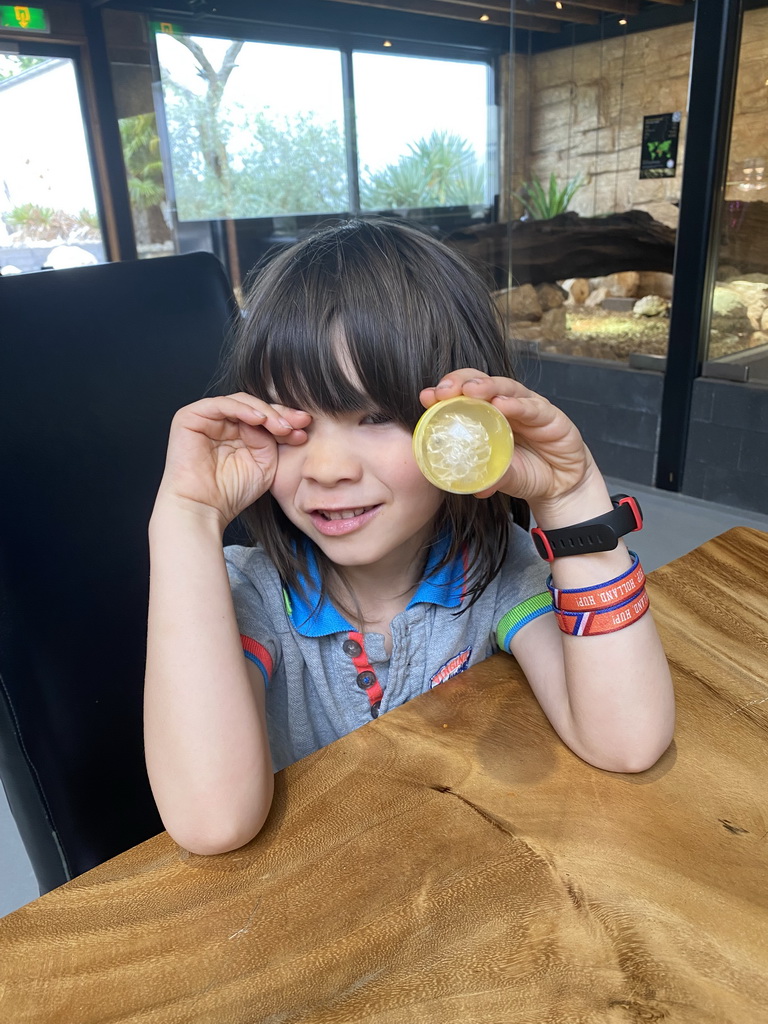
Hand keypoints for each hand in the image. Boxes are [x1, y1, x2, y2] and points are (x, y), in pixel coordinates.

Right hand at [155, 394, 310, 527]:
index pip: (265, 418)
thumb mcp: (264, 464)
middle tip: (300, 422)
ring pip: (242, 402)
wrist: (203, 509)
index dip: (286, 420)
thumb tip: (286, 423)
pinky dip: (244, 409)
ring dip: (266, 412)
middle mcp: (223, 423)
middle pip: (256, 407)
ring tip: (282, 426)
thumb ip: (272, 441)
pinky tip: (261, 420)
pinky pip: (222, 404)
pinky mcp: (191, 416)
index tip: (305, 429)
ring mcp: (206, 418)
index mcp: (238, 433)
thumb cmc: (231, 492)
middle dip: (280, 414)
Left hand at [420, 370, 600, 518]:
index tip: (427, 397)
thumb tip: (467, 485)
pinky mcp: (551, 415)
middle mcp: (507, 406)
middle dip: (461, 382)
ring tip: (471, 391)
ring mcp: (529, 408)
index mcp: (488, 417)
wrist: (561, 487)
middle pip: (481, 383)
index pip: (463, 397)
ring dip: (487, 387)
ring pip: (506, 388)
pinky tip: (503, 405)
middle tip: (445, 391)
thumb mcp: (503, 478)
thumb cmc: (528, 474)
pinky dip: (517, 405)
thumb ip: (488, 477)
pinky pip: (533, 407)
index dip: (445, 394)